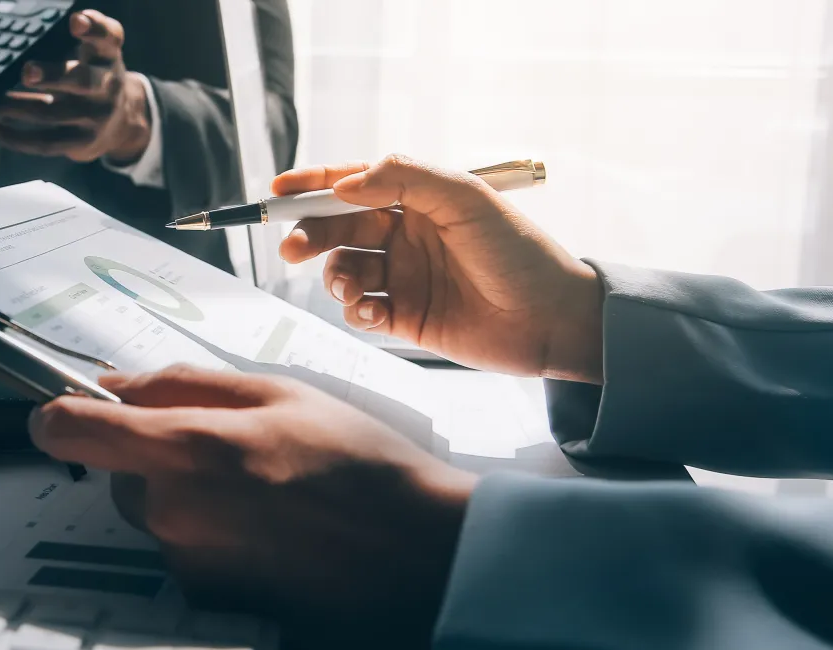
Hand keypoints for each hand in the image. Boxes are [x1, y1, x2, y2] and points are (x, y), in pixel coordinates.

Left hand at [0, 10, 151, 163]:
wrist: (121, 123)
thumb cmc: (92, 76)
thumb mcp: (92, 54)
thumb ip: (70, 39)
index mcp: (106, 56)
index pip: (108, 37)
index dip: (93, 28)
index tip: (74, 20)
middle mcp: (106, 85)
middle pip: (81, 80)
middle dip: (53, 75)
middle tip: (26, 72)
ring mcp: (95, 117)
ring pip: (52, 114)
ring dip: (16, 109)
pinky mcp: (82, 142)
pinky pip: (45, 142)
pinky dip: (15, 138)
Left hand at [30, 366, 477, 645]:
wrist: (417, 551)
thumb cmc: (358, 463)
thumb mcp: (275, 391)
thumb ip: (182, 383)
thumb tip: (114, 382)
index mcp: (185, 450)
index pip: (71, 430)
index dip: (58, 412)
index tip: (66, 406)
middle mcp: (173, 513)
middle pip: (120, 472)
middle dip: (157, 453)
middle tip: (230, 444)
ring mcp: (187, 562)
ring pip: (155, 512)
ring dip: (187, 494)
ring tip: (265, 487)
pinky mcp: (206, 596)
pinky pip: (185, 549)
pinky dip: (212, 534)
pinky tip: (269, 524)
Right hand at [276, 155, 604, 382]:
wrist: (553, 319)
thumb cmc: (519, 252)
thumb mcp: (466, 198)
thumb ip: (405, 177)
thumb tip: (347, 183)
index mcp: (420, 200)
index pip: (355, 185)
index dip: (314, 185)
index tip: (279, 192)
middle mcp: (407, 237)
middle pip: (339, 229)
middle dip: (310, 234)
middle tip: (293, 248)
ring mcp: (405, 278)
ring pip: (344, 272)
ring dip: (336, 278)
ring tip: (353, 287)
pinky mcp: (406, 319)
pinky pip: (361, 312)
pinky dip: (356, 311)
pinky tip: (373, 312)